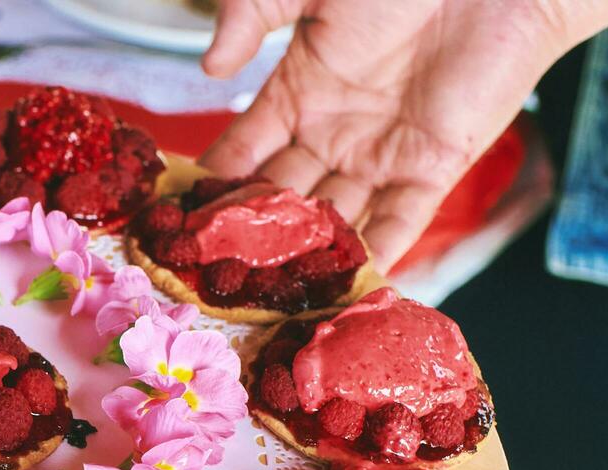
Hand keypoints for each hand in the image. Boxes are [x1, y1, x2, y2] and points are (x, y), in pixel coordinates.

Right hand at [198, 0, 607, 269]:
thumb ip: (250, 13)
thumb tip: (210, 70)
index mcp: (297, 94)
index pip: (240, 153)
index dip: (210, 188)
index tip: (175, 225)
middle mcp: (332, 135)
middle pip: (280, 200)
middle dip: (248, 239)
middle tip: (210, 280)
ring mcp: (380, 159)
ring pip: (330, 221)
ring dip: (301, 260)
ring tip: (265, 303)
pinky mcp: (431, 171)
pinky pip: (396, 226)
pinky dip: (372, 261)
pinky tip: (340, 295)